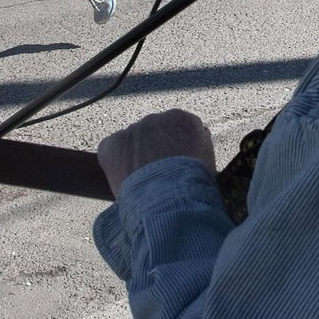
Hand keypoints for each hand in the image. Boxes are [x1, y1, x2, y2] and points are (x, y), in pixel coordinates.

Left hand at [97, 109, 215, 197]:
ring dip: (134, 156)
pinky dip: (115, 163)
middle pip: (153, 132)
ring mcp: (132, 129)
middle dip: (153, 149)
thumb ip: (199, 143)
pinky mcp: (112, 144)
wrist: (169, 200)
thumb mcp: (207, 160)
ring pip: (132, 142)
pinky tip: (125, 180)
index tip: (175, 164)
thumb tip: (195, 138)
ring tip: (143, 182)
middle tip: (158, 175)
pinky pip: (111, 150)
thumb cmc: (193, 185)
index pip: (177, 128)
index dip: (175, 148)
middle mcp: (156, 118)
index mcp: (182, 119)